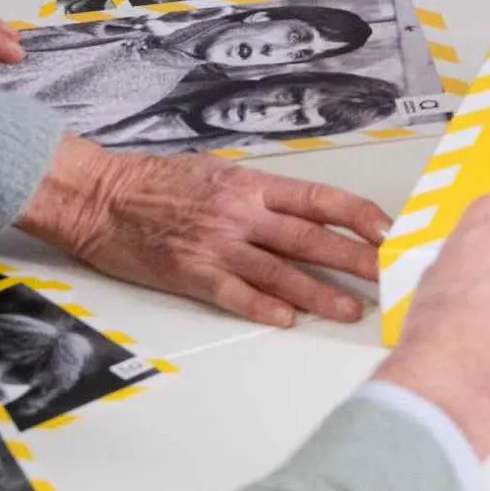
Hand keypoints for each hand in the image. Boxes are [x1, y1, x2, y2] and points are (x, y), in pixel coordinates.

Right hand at [18, 136, 392, 326]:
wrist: (99, 196)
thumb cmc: (155, 181)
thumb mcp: (217, 170)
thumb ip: (258, 191)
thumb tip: (300, 207)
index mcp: (252, 185)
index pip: (320, 200)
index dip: (359, 217)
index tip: (388, 232)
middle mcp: (241, 213)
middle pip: (312, 239)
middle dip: (357, 260)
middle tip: (390, 276)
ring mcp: (217, 245)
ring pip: (282, 272)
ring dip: (321, 293)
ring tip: (352, 309)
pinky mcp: (192, 274)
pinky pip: (236, 294)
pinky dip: (264, 308)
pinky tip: (290, 320)